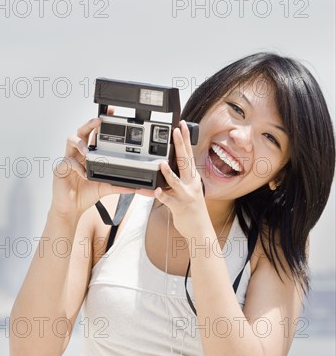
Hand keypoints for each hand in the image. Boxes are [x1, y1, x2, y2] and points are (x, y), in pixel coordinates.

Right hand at [51, 108, 135, 218]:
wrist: (70, 209)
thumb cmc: (84, 194)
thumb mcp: (105, 188)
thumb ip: (119, 186)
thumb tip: (136, 187)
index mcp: (88, 154)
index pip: (94, 134)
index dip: (100, 123)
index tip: (109, 114)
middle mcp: (78, 153)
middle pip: (81, 131)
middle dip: (90, 124)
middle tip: (99, 121)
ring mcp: (68, 159)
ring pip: (71, 140)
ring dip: (80, 143)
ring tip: (88, 150)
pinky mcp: (60, 169)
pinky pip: (67, 162)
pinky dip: (77, 167)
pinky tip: (84, 173)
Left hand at [153, 120, 208, 237]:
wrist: (201, 230)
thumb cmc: (193, 209)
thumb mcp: (189, 189)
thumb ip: (180, 177)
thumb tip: (169, 164)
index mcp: (192, 177)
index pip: (189, 154)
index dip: (186, 139)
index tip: (182, 125)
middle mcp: (191, 184)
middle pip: (185, 161)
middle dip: (181, 145)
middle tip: (175, 131)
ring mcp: (186, 195)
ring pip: (176, 182)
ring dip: (168, 173)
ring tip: (161, 163)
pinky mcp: (179, 207)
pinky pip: (169, 200)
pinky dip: (162, 196)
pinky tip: (155, 191)